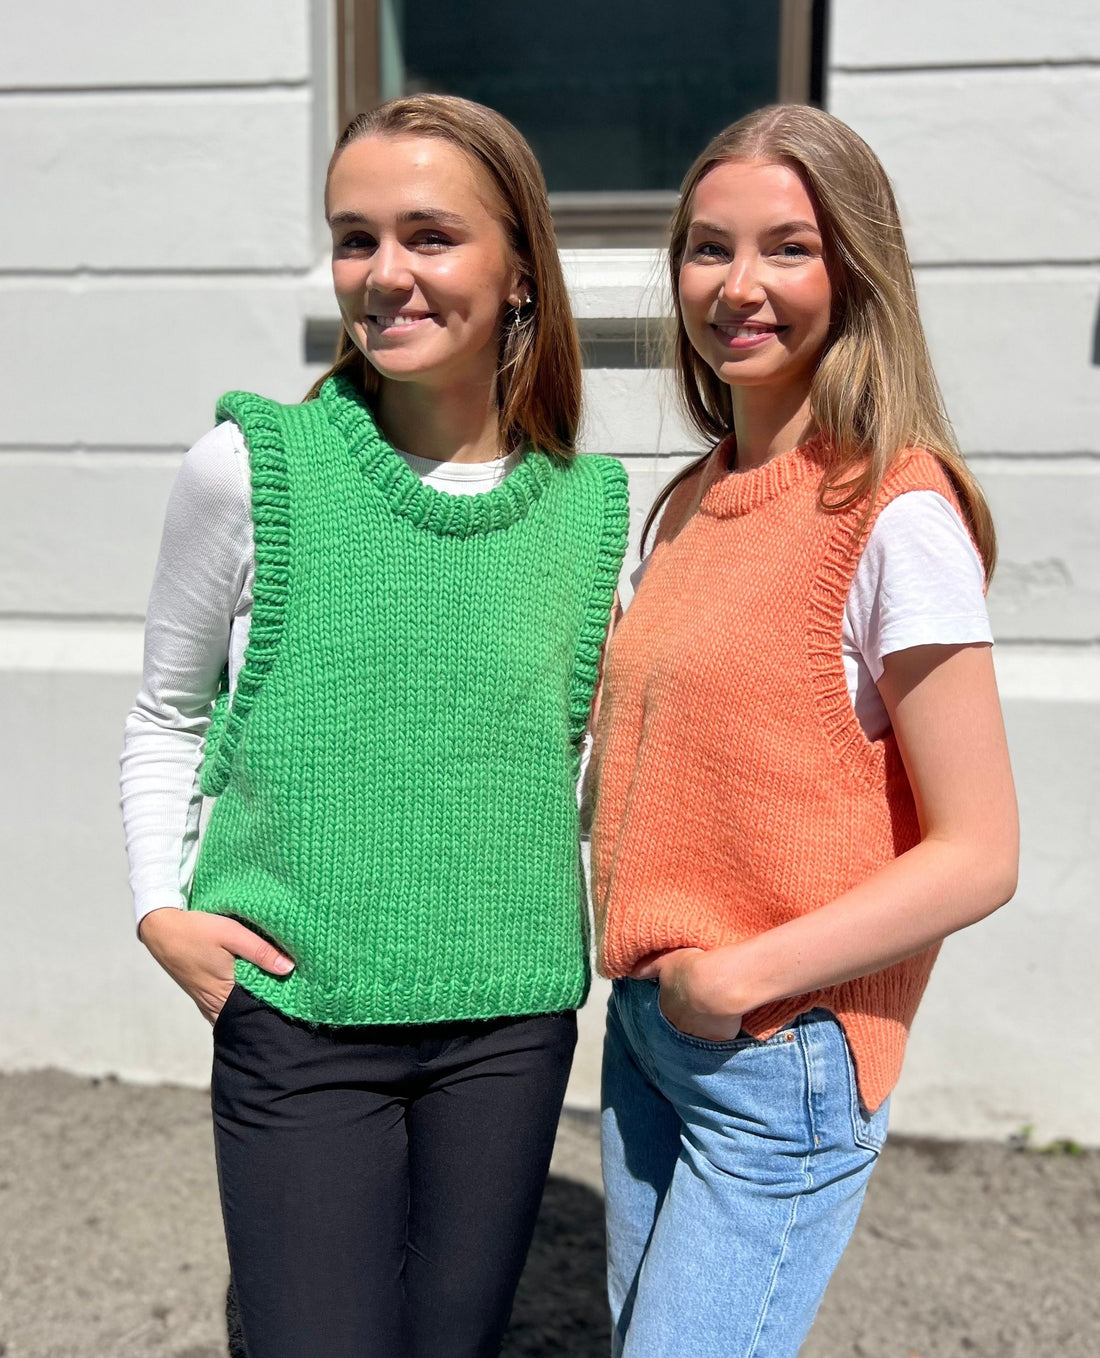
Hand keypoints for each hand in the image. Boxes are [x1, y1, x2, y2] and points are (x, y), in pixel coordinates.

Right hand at [138, 908, 294, 1025]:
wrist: (161, 930)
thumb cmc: (197, 930)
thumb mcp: (231, 934)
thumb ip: (260, 951)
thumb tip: (289, 968)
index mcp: (224, 992)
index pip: (257, 1009)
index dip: (277, 1002)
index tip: (296, 994)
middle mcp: (214, 1003)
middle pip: (247, 1012)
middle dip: (267, 1006)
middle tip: (289, 994)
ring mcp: (206, 1001)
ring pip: (236, 1010)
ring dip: (251, 1003)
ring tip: (274, 991)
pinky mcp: (201, 995)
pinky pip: (224, 1006)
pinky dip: (237, 1002)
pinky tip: (250, 991)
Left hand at [631, 948, 743, 1041]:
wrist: (718, 983)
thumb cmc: (691, 969)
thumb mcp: (665, 961)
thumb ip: (646, 969)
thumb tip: (629, 973)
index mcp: (666, 1007)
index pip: (670, 1007)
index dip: (679, 999)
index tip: (688, 992)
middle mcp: (680, 1025)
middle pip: (684, 1021)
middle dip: (691, 1013)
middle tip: (703, 999)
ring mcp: (700, 1035)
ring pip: (701, 1029)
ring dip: (707, 1021)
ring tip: (717, 1006)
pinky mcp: (719, 1038)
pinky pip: (721, 1033)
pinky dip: (724, 1026)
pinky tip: (729, 1014)